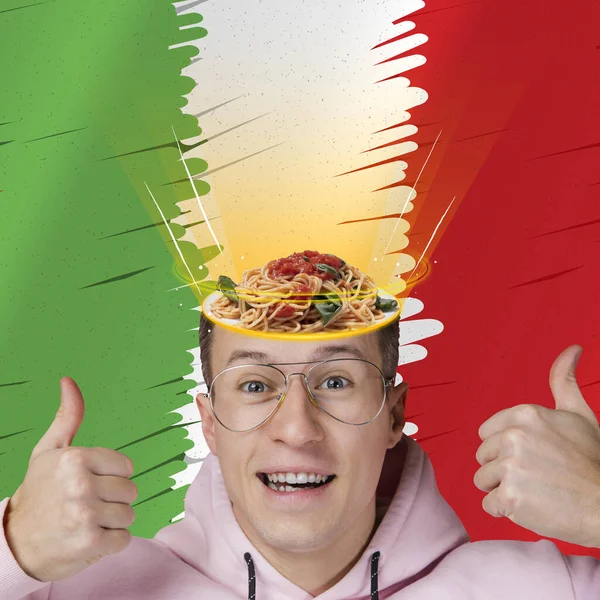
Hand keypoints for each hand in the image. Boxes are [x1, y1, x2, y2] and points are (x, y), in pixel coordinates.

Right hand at [4, 377, 137, 581]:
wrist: (15, 543)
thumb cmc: (38, 493)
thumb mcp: (49, 451)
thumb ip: (68, 417)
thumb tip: (68, 381)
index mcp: (76, 458)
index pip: (126, 467)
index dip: (112, 477)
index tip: (90, 483)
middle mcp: (81, 484)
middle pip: (130, 491)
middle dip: (113, 500)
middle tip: (86, 504)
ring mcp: (86, 514)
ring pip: (129, 515)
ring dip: (112, 522)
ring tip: (87, 521)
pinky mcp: (90, 542)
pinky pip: (124, 539)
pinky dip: (111, 542)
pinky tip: (89, 538)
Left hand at [474, 345, 599, 547]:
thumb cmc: (592, 460)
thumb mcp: (579, 414)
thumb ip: (564, 381)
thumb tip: (572, 349)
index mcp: (525, 414)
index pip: (486, 434)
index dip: (505, 448)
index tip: (533, 455)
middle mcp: (514, 436)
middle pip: (482, 456)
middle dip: (503, 468)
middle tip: (537, 475)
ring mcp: (511, 466)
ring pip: (483, 480)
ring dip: (503, 489)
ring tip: (534, 489)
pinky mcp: (511, 496)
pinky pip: (489, 505)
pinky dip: (506, 510)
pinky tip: (532, 505)